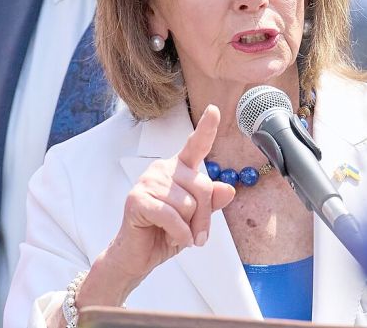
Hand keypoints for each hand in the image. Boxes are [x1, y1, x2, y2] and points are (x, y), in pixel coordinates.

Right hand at [76, 105, 235, 307]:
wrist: (138, 257)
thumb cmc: (165, 234)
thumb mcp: (195, 220)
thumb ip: (211, 203)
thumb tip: (229, 189)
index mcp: (178, 169)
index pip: (195, 146)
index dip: (206, 128)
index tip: (214, 109)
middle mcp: (163, 169)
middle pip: (203, 186)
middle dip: (204, 217)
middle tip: (198, 237)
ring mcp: (148, 181)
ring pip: (188, 203)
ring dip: (189, 228)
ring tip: (176, 234)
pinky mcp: (137, 198)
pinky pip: (172, 215)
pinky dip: (178, 233)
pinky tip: (173, 240)